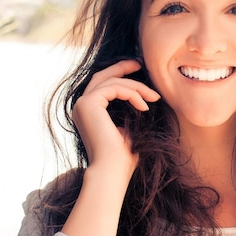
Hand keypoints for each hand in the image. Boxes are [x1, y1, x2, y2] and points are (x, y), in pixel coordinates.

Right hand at [72, 59, 160, 177]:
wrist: (112, 171)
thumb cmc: (123, 158)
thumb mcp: (129, 130)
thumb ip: (129, 114)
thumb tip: (142, 100)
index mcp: (88, 112)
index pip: (103, 85)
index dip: (120, 76)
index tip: (140, 72)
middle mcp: (81, 107)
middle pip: (103, 76)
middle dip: (122, 68)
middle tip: (140, 64)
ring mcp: (82, 105)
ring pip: (112, 82)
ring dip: (136, 87)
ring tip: (154, 97)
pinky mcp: (88, 104)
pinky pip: (113, 88)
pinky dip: (131, 93)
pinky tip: (144, 107)